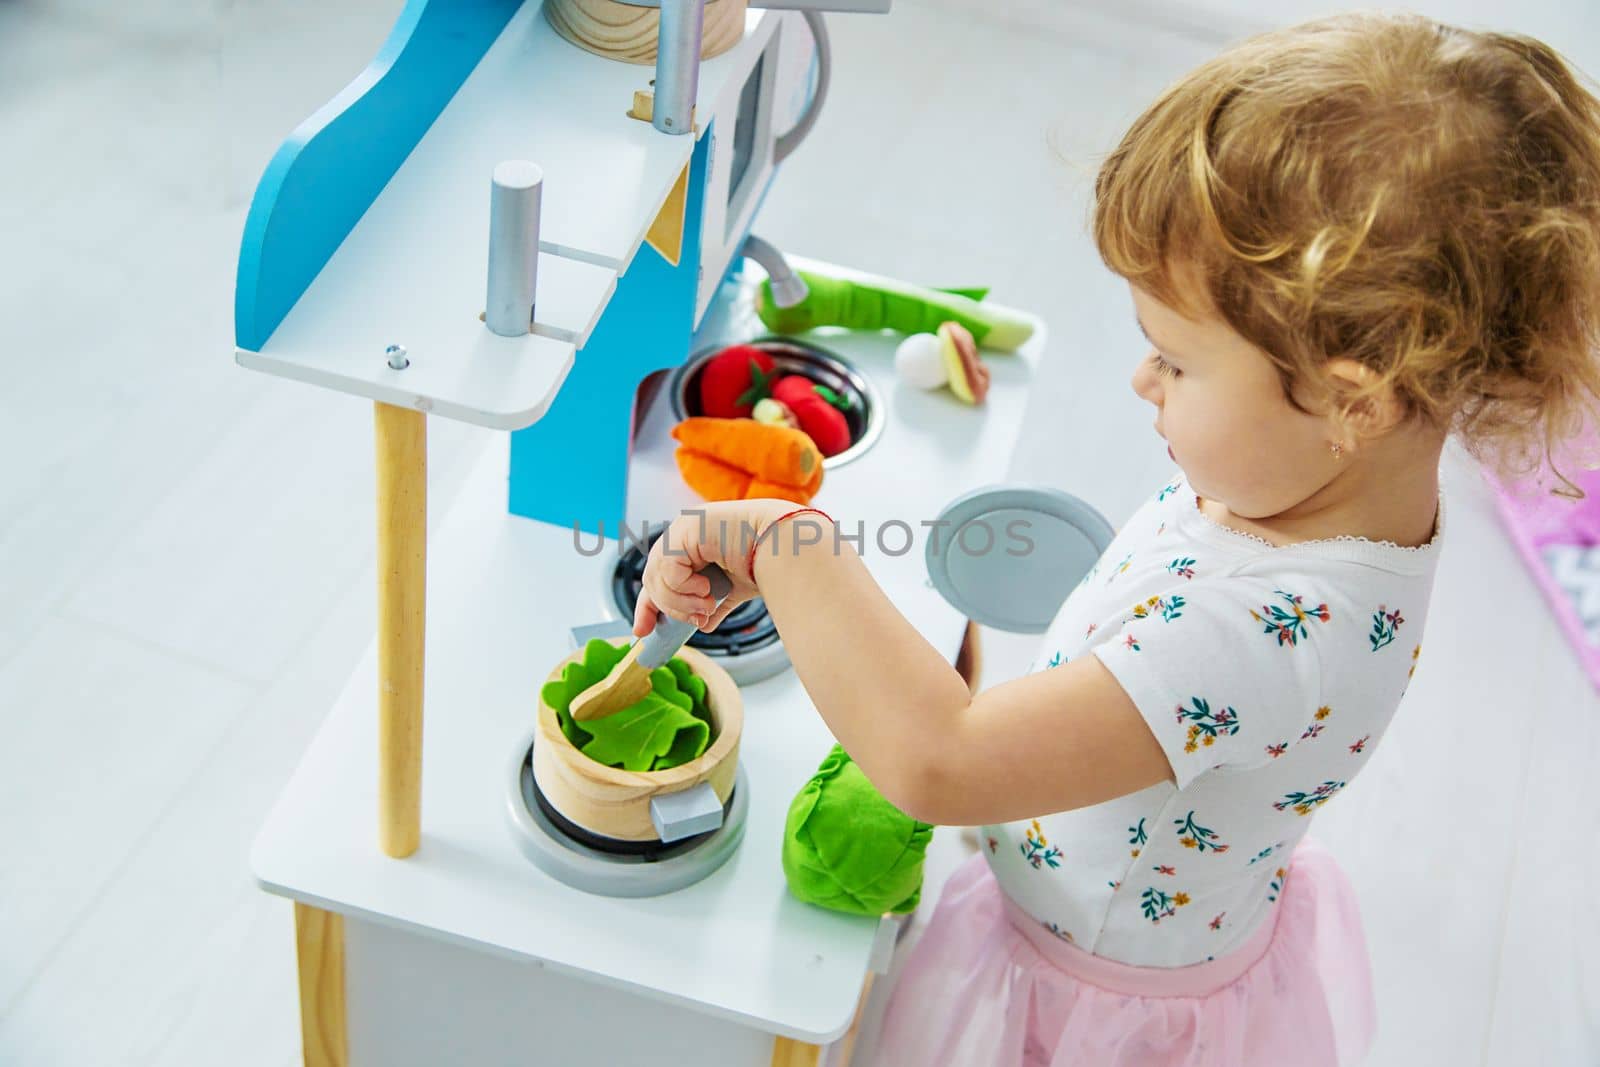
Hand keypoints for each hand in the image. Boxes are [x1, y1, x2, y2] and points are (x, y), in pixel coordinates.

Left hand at [633, 499, 791, 636]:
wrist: (785, 547)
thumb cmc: (767, 562)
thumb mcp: (733, 589)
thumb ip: (715, 603)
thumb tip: (703, 625)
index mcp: (692, 543)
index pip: (658, 576)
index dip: (648, 605)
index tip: (642, 630)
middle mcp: (683, 532)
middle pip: (653, 579)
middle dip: (670, 608)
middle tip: (697, 619)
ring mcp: (683, 528)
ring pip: (658, 577)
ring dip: (681, 602)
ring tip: (707, 606)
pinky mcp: (686, 529)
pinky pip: (669, 570)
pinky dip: (685, 588)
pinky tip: (707, 589)